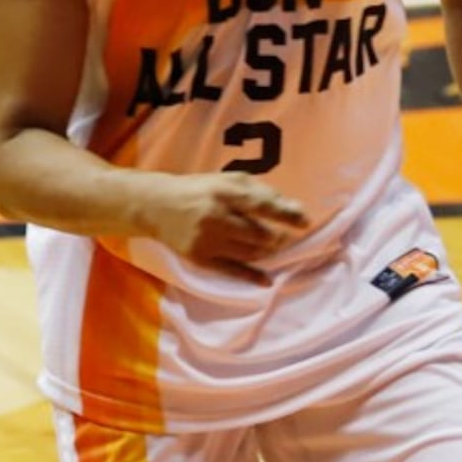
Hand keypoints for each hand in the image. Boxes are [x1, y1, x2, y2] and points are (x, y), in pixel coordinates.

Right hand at [140, 174, 311, 283]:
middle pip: (260, 234)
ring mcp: (208, 239)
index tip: (305, 222)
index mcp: (225, 191)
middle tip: (283, 237)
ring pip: (250, 253)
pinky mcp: (200, 258)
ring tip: (270, 247)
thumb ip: (258, 192)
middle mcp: (217, 216)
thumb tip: (292, 208)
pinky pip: (233, 270)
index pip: (263, 205)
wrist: (156, 206)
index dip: (287, 215)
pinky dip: (252, 276)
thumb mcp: (226, 181)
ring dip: (266, 252)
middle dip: (276, 237)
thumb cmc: (198, 191)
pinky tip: (266, 280)